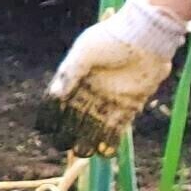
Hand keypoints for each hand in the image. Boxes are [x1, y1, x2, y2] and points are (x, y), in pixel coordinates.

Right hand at [35, 0, 190, 156]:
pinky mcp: (132, 102)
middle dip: (69, 131)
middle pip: (78, 115)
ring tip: (83, 152)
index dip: (53, 115)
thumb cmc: (111, 39)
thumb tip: (54, 94)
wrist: (145, 37)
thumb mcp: (84, 52)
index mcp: (79, 76)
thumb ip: (69, 73)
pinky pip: (120, 125)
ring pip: (97, 123)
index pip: (62, 100)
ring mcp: (113, 97)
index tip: (45, 129)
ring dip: (90, 138)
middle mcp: (94, 89)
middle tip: (63, 146)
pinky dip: (112, 139)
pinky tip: (105, 152)